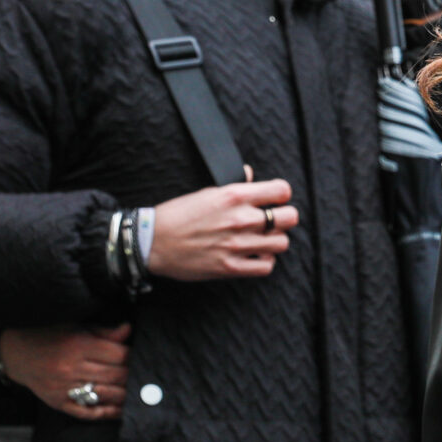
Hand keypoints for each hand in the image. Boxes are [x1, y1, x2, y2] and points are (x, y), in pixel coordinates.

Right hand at [0, 323, 129, 421]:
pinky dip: (106, 413)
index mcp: (79, 346)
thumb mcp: (76, 326)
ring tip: (141, 394)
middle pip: (115, 376)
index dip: (134, 356)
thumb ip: (104, 332)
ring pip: (104, 395)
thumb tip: (129, 331)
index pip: (118, 355)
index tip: (142, 356)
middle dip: (133, 375)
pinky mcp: (58, 403)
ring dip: (125, 395)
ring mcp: (64, 388)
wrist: (15, 353)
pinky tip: (120, 410)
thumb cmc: (50, 336)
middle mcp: (71, 369)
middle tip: (145, 375)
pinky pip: (86, 412)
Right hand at [148, 179, 298, 279]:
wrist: (151, 242)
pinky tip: (255, 256)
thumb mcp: (207, 192)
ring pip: (282, 243)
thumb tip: (251, 174)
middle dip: (284, 218)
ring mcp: (236, 245)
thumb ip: (235, 185)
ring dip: (275, 241)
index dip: (281, 195)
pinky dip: (264, 262)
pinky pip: (266, 267)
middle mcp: (240, 219)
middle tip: (272, 222)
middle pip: (290, 218)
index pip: (282, 191)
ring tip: (262, 240)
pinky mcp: (229, 267)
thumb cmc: (178, 215)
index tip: (274, 201)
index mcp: (235, 196)